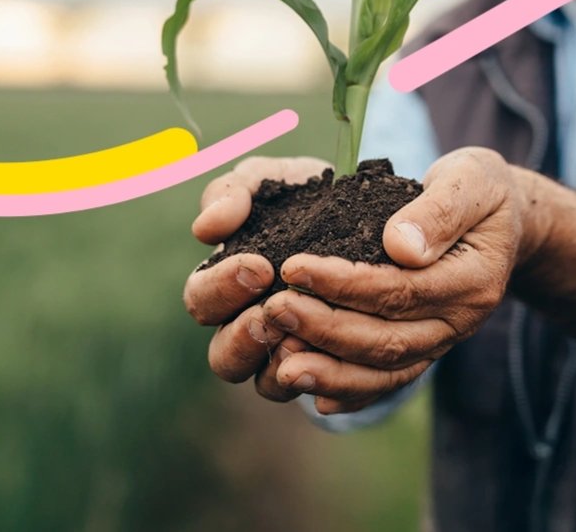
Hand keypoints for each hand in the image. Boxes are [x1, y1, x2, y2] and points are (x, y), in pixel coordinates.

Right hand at [182, 155, 330, 401]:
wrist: (373, 212)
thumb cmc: (305, 196)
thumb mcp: (269, 181)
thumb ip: (232, 193)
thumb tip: (207, 228)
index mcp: (224, 284)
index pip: (201, 301)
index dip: (223, 288)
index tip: (260, 266)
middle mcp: (248, 326)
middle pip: (223, 358)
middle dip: (245, 338)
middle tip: (274, 312)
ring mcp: (287, 354)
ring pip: (267, 385)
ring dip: (283, 365)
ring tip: (306, 339)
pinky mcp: (330, 369)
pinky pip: (322, 393)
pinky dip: (329, 382)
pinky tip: (343, 358)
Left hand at [264, 147, 545, 414]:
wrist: (505, 221)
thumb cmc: (481, 190)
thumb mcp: (473, 179)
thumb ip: (441, 209)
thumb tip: (401, 246)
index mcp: (473, 280)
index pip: (400, 290)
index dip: (344, 283)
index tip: (293, 267)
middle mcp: (459, 321)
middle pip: (387, 339)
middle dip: (325, 329)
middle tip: (273, 310)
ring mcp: (442, 341)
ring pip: (385, 370)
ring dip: (331, 371)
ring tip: (281, 365)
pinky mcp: (425, 349)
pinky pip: (389, 381)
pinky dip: (352, 392)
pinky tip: (314, 394)